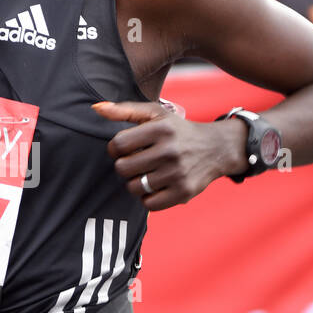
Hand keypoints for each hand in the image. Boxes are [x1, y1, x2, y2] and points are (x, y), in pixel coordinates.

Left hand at [91, 99, 230, 209]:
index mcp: (161, 128)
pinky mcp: (184, 192)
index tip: (124, 149)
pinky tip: (155, 186)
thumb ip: (125, 110)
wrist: (216, 148)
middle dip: (124, 166)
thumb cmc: (177, 130)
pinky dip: (148, 198)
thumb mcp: (155, 114)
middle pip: (123, 168)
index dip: (115, 149)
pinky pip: (149, 204)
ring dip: (136, 183)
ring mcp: (178, 173)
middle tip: (136, 162)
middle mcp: (170, 150)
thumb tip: (96, 108)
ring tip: (146, 174)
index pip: (118, 144)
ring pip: (134, 188)